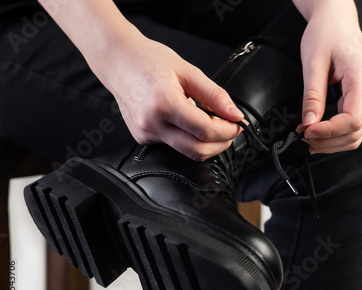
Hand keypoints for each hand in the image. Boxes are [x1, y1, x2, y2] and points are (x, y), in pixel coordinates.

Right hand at [93, 29, 243, 160]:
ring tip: (212, 124)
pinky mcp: (143, 138)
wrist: (118, 60)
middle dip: (221, 143)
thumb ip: (214, 95)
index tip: (238, 124)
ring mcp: (146, 134)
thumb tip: (235, 114)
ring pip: (187, 152)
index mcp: (164, 104)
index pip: (205, 130)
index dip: (228, 131)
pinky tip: (189, 122)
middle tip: (230, 129)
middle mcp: (152, 124)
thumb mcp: (188, 71)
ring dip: (207, 143)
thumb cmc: (149, 60)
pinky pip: (174, 146)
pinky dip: (189, 138)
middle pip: (198, 150)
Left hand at [294, 1, 361, 153]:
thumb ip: (313, 95)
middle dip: (327, 141)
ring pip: (356, 135)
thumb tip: (309, 123)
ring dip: (331, 143)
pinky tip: (318, 135)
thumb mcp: (313, 63)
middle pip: (356, 132)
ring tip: (308, 137)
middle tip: (302, 136)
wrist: (336, 22)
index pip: (352, 120)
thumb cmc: (327, 34)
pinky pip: (353, 126)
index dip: (328, 132)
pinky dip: (336, 136)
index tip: (306, 131)